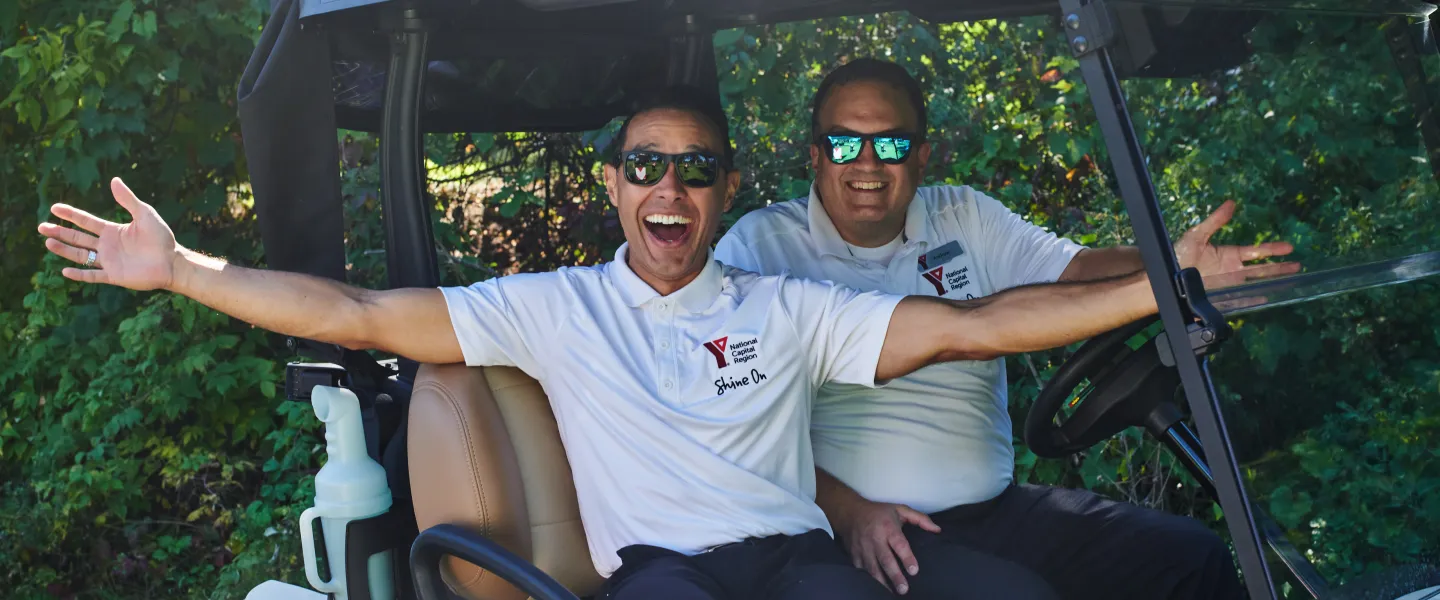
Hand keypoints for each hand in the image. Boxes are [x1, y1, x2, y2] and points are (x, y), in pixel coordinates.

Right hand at [38, 177, 180, 289]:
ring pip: (81, 255)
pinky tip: (64, 271)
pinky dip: (80, 275)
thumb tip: (114, 180)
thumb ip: (128, 200)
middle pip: (78, 238)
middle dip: (60, 232)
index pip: (86, 221)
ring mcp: (109, 261)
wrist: (172, 261)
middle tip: (41, 227)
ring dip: (64, 249)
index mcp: (113, 230)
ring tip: (48, 242)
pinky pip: (93, 275)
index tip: (54, 208)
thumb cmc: (161, 237)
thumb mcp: (145, 214)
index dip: (71, 215)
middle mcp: (107, 245)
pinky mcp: (114, 276)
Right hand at [837, 500, 940, 594]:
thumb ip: (920, 519)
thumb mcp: (900, 509)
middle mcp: (875, 539)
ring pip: (873, 568)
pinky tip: (878, 587)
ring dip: (883, 582)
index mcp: (888, 527)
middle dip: (895, 576)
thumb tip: (938, 530)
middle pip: (886, 560)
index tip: (914, 570)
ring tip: (893, 593)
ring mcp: (863, 548)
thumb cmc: (878, 512)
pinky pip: (862, 570)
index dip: (907, 558)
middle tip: (904, 589)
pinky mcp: (854, 555)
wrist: (849, 512)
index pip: (899, 544)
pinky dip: (870, 579)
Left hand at [1174, 200, 1301, 287]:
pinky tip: (1267, 297)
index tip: (1289, 248)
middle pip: (1261, 269)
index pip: (1256, 252)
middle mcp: (1232, 270)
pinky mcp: (1222, 296)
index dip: (1272, 250)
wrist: (1165, 276)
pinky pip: (1242, 299)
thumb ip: (1215, 221)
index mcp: (1229, 255)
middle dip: (1280, 267)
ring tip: (1292, 281)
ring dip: (1273, 281)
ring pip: (1256, 283)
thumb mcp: (1197, 235)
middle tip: (1298, 266)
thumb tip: (1231, 203)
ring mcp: (1229, 284)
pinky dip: (1254, 299)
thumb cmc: (1178, 255)